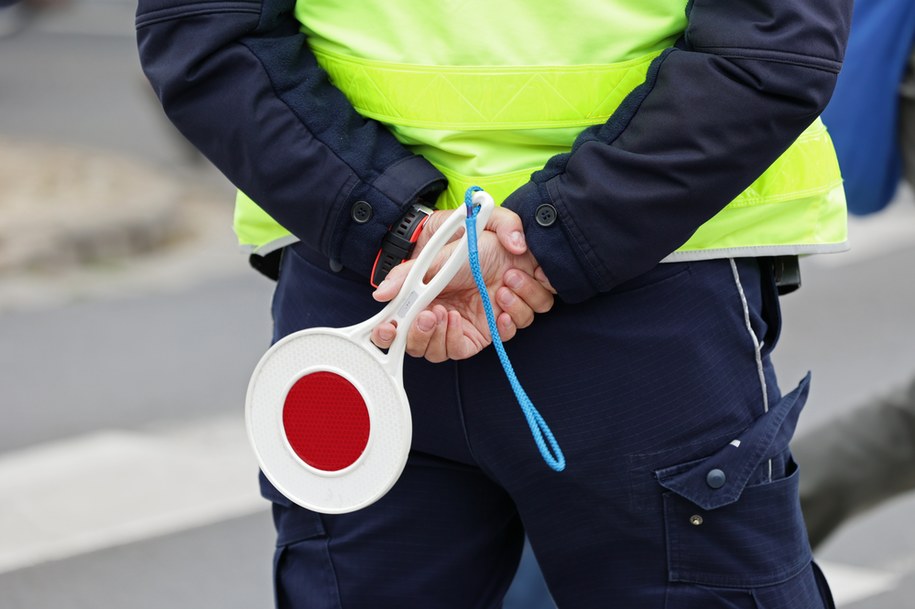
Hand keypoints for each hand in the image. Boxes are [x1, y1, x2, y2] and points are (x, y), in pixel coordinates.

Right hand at [371, 207, 554, 361]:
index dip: (388, 336)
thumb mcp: (440, 254)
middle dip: (427, 335)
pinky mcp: (498, 329)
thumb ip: (408, 274)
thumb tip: (381, 294)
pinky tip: (507, 300)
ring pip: (455, 350)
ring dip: (468, 323)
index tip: (390, 328)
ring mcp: (471, 326)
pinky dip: (504, 324)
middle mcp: (444, 317)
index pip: (397, 330)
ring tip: (492, 291)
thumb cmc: (479, 245)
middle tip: (438, 313)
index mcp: (424, 300)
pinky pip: (497, 340)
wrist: (520, 244)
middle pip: (425, 349)